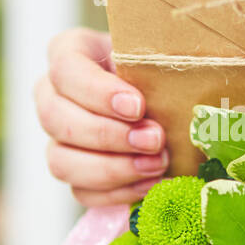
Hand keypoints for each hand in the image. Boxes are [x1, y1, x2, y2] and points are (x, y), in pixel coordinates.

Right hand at [36, 28, 167, 205]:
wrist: (165, 96)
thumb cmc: (159, 67)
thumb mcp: (159, 53)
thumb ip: (162, 59)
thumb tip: (192, 73)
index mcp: (69, 52)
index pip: (65, 69)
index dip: (97, 92)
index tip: (137, 106)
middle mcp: (52, 94)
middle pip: (55, 119)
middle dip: (108, 135)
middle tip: (155, 140)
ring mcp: (57, 138)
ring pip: (61, 161)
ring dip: (112, 169)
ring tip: (156, 164)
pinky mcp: (72, 172)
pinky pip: (81, 191)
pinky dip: (118, 192)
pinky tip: (151, 183)